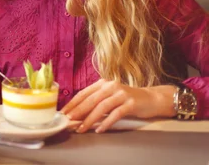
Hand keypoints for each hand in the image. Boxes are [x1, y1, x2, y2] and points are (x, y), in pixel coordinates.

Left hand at [61, 79, 176, 132]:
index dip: (72, 103)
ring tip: (81, 128)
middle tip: (68, 120)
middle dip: (78, 111)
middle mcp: (110, 86)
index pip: (83, 93)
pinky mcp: (130, 103)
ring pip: (101, 107)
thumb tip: (77, 113)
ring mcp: (121, 94)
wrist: (151, 99)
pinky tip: (100, 130)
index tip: (63, 113)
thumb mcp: (110, 96)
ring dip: (90, 119)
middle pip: (90, 100)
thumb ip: (96, 101)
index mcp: (102, 83)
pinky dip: (106, 122)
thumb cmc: (127, 99)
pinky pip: (116, 114)